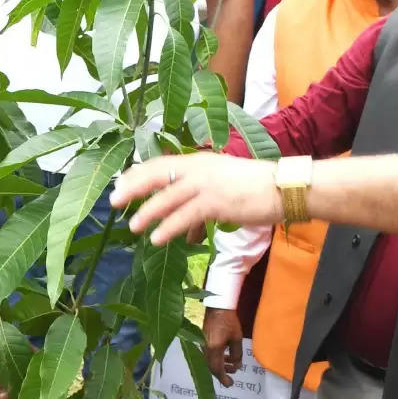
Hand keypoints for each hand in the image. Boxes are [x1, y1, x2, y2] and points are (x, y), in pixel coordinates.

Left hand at [111, 153, 280, 245]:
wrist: (284, 187)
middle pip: (156, 175)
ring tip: (133, 226)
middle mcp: (199, 168)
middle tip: (113, 201)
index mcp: (199, 160)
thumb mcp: (223, 177)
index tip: (120, 182)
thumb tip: (181, 203)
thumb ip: (200, 185)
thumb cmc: (255, 186)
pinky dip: (168, 227)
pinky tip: (156, 238)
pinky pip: (184, 216)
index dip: (138, 173)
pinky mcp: (216, 203)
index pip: (161, 163)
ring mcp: (206, 185)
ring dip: (147, 212)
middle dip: (132, 187)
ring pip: (167, 197)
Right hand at [202, 307, 243, 385]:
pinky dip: (217, 359)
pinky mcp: (203, 341)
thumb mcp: (237, 338)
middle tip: (232, 377)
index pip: (217, 369)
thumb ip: (237, 353)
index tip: (230, 384)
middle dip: (222, 373)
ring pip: (210, 361)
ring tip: (232, 365)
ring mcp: (203, 345)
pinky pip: (209, 355)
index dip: (223, 378)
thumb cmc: (228, 321)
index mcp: (213, 349)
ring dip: (221, 365)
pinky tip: (226, 356)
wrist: (217, 307)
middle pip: (211, 367)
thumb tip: (236, 365)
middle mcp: (205, 349)